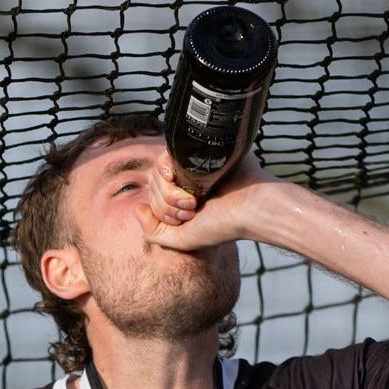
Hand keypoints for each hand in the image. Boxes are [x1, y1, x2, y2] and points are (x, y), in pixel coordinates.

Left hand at [136, 148, 273, 249]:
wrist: (250, 207)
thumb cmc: (221, 226)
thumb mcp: (181, 239)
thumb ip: (153, 231)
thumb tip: (138, 207)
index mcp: (181, 195)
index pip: (153, 197)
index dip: (163, 211)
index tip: (186, 219)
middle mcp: (185, 177)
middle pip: (153, 186)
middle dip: (168, 205)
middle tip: (192, 210)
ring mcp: (190, 162)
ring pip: (157, 173)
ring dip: (171, 195)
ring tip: (196, 202)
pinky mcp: (195, 148)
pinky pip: (166, 157)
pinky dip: (171, 177)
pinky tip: (193, 187)